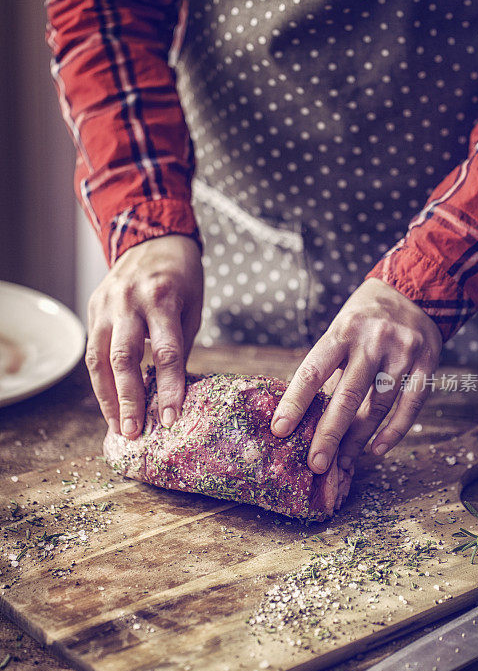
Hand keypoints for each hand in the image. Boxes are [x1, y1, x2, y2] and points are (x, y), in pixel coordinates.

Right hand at [85, 235, 202, 437]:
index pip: (165, 351)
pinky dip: (100, 380)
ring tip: (118, 426)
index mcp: (162, 298)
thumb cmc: (181, 279)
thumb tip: (172, 393)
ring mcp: (106, 304)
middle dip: (129, 399)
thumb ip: (179, 346)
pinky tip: (109, 403)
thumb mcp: (191, 308)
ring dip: (108, 397)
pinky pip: (93, 351)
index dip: (168, 387)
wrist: (152, 239)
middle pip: (124, 358)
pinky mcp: (93, 308)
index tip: (170, 418)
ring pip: (99, 358)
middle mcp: (129, 301)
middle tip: (134, 432)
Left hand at [271, 278, 441, 473]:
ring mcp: (402, 352)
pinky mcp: (428, 363)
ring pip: (379, 405)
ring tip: (344, 461)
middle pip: (348, 395)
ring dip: (360, 439)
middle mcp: (372, 340)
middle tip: (316, 463)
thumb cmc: (364, 320)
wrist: (412, 292)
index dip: (295, 403)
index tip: (280, 430)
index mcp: (341, 332)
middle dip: (329, 433)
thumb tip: (306, 418)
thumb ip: (328, 371)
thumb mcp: (339, 333)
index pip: (313, 371)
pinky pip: (410, 406)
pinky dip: (394, 432)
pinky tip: (376, 449)